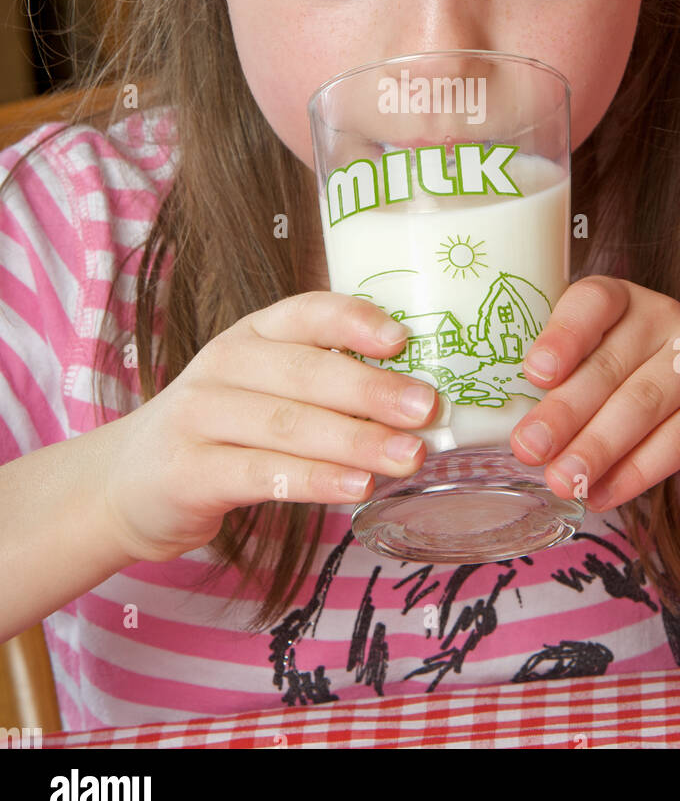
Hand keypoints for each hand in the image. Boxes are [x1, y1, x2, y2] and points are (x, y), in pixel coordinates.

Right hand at [101, 292, 437, 561]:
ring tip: (409, 456)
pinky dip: (314, 480)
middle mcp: (223, 365)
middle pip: (305, 372)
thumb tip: (417, 407)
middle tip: (427, 409)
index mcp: (252, 334)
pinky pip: (260, 472)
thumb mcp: (264, 389)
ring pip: (288, 424)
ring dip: (356, 440)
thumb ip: (327, 389)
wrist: (131, 482)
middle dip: (372, 391)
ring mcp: (199, 416)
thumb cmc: (223, 431)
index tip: (402, 340)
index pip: (305, 312)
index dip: (354, 321)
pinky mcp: (188, 470)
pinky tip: (356, 488)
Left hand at [509, 276, 679, 510]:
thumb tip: (522, 434)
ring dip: (596, 447)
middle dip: (564, 411)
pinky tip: (604, 494)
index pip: (595, 301)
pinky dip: (636, 472)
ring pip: (643, 403)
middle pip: (610, 364)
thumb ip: (576, 388)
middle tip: (529, 449)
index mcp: (629, 303)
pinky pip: (679, 440)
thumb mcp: (619, 377)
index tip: (533, 374)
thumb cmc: (663, 397)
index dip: (563, 335)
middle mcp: (670, 320)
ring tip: (561, 481)